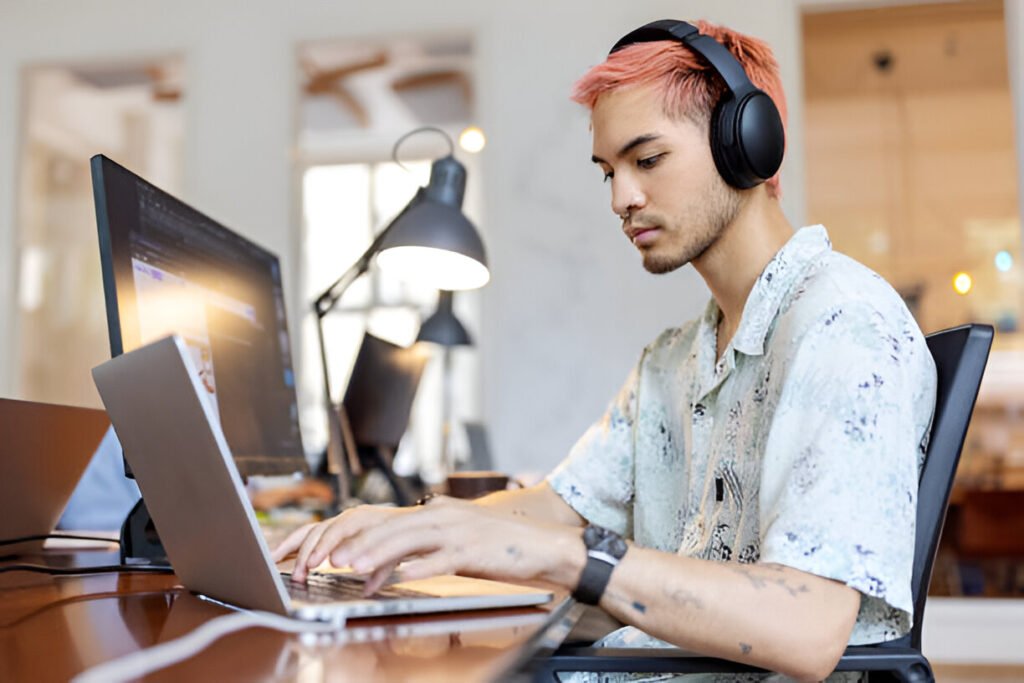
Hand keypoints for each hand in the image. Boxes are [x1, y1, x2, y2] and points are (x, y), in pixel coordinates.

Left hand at [270, 496, 581, 592]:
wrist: (542, 545)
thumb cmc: (498, 547)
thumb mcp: (456, 542)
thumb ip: (423, 551)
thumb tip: (390, 570)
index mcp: (435, 512)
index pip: (387, 522)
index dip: (357, 536)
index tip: (331, 550)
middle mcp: (442, 516)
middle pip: (391, 528)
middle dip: (357, 544)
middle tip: (329, 560)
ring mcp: (457, 532)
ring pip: (408, 541)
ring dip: (377, 554)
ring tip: (352, 567)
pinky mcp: (472, 550)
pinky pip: (439, 560)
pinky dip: (417, 569)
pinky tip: (400, 578)